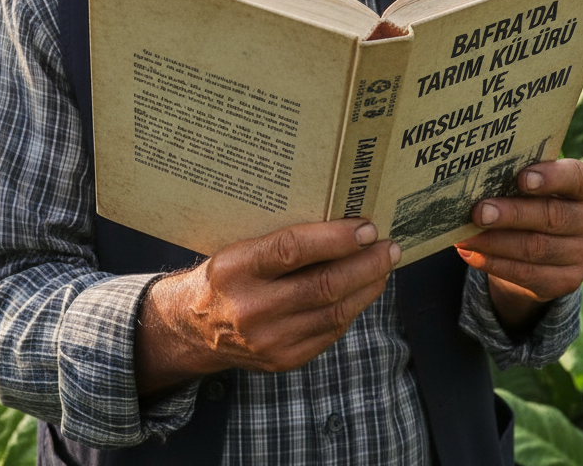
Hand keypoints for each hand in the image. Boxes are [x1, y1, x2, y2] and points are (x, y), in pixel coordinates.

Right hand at [135, 219, 398, 392]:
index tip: (366, 227)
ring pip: (334, 311)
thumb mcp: (240, 247)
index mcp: (236, 268)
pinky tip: (363, 290)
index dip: (335, 238)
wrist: (194, 328)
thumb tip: (340, 221)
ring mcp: (269, 340)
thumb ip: (282, 240)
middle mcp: (251, 308)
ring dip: (367, 286)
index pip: (292, 250)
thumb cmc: (226, 275)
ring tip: (384, 265)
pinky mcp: (283, 361)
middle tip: (389, 246)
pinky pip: (330, 332)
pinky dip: (352, 308)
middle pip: (323, 285)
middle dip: (365, 264)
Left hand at [455, 160, 582, 330]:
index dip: (550, 177)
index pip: (575, 178)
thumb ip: (519, 179)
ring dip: (494, 242)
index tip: (521, 177)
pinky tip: (472, 254)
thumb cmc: (536, 201)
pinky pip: (528, 274)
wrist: (548, 247)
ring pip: (535, 248)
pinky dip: (495, 264)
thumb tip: (478, 181)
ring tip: (465, 235)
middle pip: (550, 216)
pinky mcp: (568, 282)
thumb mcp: (538, 186)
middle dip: (510, 214)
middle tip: (478, 212)